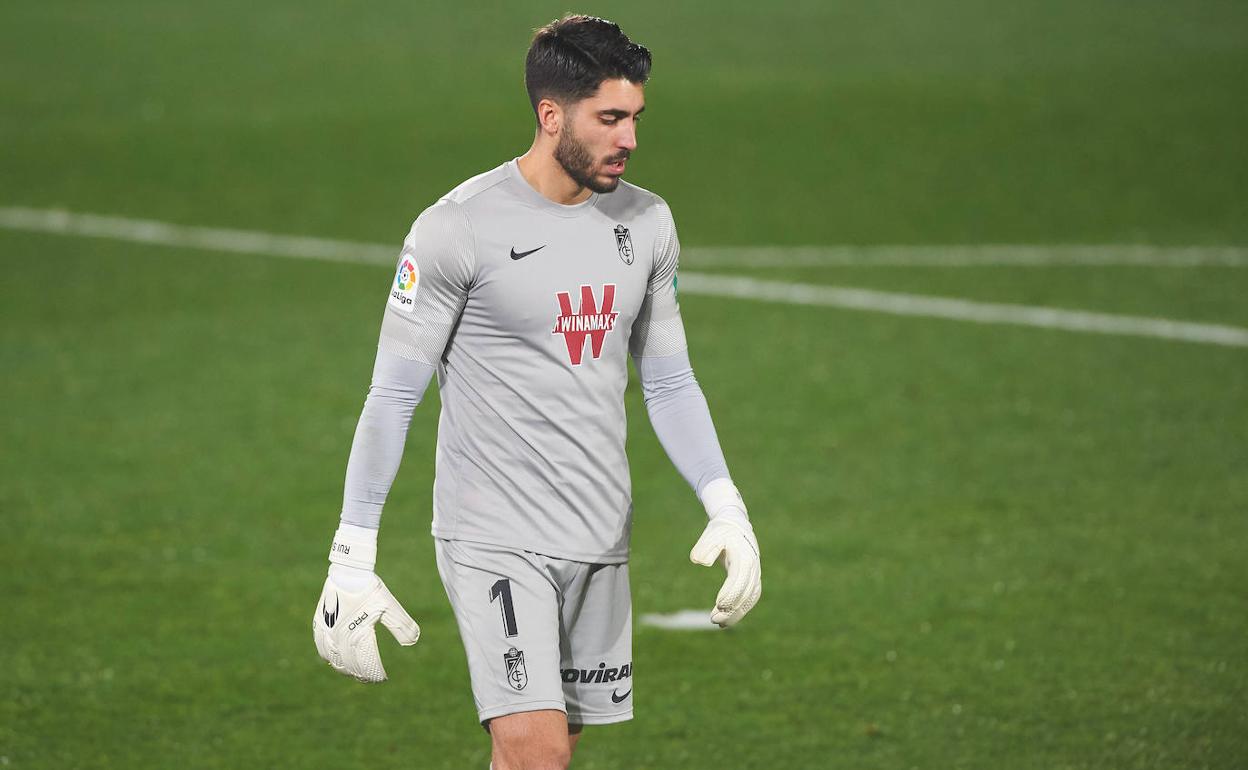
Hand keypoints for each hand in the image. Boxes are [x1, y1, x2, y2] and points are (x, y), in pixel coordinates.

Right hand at [312, 565, 420, 681]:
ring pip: (333, 659)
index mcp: (358, 635)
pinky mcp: (319, 624)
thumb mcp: (390, 606)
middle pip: (349, 665)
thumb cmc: (370, 589)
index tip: (382, 678)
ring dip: (344, 668)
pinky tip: (334, 659)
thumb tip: (412, 642)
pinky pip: (321, 647)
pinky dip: (329, 657)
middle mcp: (340, 637)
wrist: (349, 571)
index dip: (375, 674)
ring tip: (354, 672)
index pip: (366, 663)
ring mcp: (327, 632)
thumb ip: (401, 625)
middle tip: (370, 678)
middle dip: (361, 674)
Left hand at [690, 506, 761, 627]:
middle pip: (745, 593)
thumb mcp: (710, 535)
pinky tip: (727, 620)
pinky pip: (750, 599)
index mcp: (744, 557)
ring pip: (749, 599)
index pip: (739, 579)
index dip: (730, 593)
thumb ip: (704, 547)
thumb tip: (699, 561)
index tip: (718, 605)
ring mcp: (755, 574)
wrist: (735, 525)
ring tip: (719, 624)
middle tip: (714, 619)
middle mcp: (753, 568)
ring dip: (736, 613)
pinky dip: (740, 610)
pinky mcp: (752, 580)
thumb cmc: (721, 531)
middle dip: (731, 608)